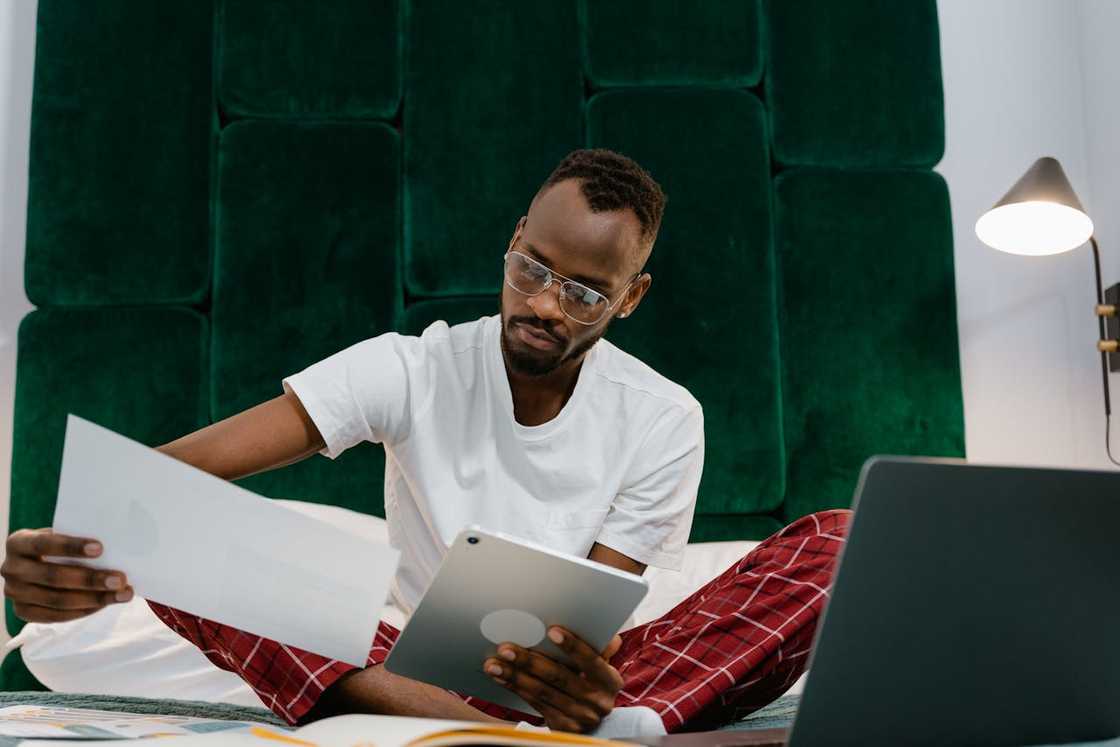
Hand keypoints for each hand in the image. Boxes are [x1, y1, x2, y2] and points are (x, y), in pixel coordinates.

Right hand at [2, 529, 132, 622]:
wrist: (35, 563)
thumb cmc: (57, 545)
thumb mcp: (61, 535)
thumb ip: (78, 538)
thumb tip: (116, 547)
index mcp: (18, 542)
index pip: (44, 543)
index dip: (71, 546)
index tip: (100, 548)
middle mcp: (11, 568)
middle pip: (53, 577)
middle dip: (91, 579)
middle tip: (121, 579)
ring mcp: (14, 593)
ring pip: (57, 600)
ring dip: (94, 599)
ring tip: (123, 594)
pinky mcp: (22, 612)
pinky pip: (56, 616)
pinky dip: (84, 611)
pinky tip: (106, 604)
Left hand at [483, 626, 623, 732]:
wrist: (591, 720)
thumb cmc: (593, 681)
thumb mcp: (601, 666)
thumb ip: (599, 648)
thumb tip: (596, 625)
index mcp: (609, 681)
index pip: (591, 660)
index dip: (573, 646)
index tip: (551, 631)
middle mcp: (597, 701)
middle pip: (559, 677)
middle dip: (530, 661)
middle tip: (506, 648)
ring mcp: (579, 717)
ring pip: (542, 692)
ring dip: (515, 676)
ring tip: (494, 663)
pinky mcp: (562, 726)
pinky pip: (534, 704)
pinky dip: (516, 688)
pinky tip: (501, 677)